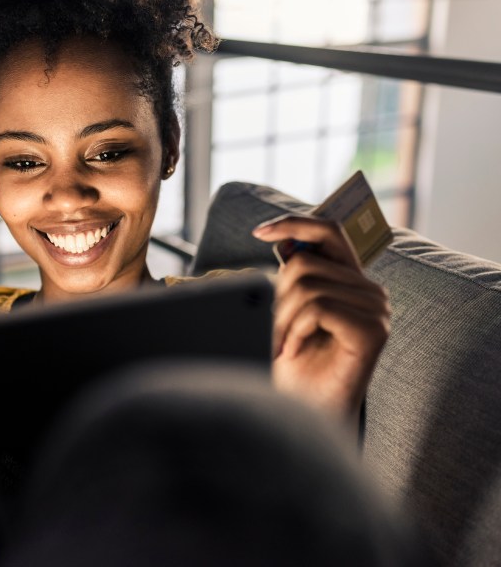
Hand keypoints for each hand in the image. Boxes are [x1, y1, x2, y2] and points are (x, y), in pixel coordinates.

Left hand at [252, 214, 390, 435]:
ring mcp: (376, 310)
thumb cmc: (292, 366)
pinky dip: (295, 330)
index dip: (295, 223)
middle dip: (274, 298)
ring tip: (280, 346)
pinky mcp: (374, 330)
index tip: (260, 231)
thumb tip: (278, 243)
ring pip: (307, 287)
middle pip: (304, 264)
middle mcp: (369, 290)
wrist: (303, 413)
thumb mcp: (285, 313)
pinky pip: (318, 308)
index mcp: (349, 280)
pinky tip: (292, 352)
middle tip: (270, 333)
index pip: (328, 231)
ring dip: (280, 320)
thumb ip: (292, 277)